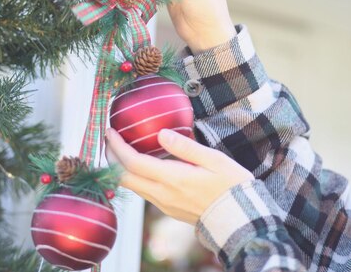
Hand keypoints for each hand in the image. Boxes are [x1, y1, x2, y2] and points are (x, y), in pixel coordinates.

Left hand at [105, 127, 253, 224]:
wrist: (240, 219)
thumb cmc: (231, 186)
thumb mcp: (214, 160)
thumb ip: (185, 147)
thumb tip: (161, 134)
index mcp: (172, 179)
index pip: (132, 163)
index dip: (117, 146)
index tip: (110, 131)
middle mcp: (162, 195)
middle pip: (123, 178)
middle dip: (111, 157)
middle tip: (109, 139)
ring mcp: (164, 204)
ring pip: (132, 186)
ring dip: (121, 168)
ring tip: (121, 148)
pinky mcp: (168, 209)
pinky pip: (143, 192)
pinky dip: (134, 176)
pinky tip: (141, 165)